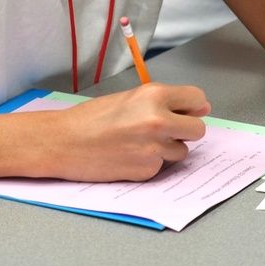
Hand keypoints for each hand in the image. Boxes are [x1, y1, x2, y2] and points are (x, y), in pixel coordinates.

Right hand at [38, 83, 210, 181]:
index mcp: (154, 95)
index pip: (197, 98)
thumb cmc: (90, 119)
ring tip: (138, 143)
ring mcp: (154, 148)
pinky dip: (150, 163)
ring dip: (167, 149)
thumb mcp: (129, 99)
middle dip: (185, 131)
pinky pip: (162, 167)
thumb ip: (163, 102)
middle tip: (163, 131)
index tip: (186, 112)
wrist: (63, 143)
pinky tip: (128, 156)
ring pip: (182, 151)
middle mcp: (159, 121)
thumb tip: (201, 107)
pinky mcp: (147, 170)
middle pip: (198, 129)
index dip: (192, 107)